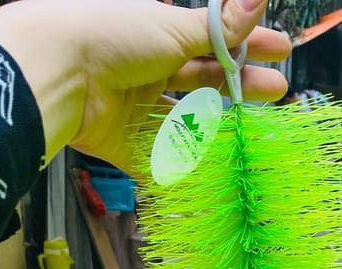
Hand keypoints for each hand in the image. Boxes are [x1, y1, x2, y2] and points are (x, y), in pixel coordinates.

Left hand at [0, 0, 290, 175]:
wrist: (60, 73)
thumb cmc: (113, 35)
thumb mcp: (174, 27)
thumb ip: (219, 27)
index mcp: (159, 36)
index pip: (214, 43)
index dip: (248, 47)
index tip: (281, 53)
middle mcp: (150, 71)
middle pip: (205, 83)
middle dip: (242, 87)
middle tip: (277, 92)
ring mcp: (139, 111)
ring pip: (186, 122)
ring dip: (218, 127)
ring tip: (252, 132)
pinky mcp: (127, 147)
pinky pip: (160, 160)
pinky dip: (183, 166)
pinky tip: (215, 168)